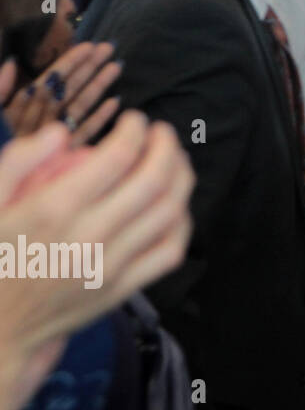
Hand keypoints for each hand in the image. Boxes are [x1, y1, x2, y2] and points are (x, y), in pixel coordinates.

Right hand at [0, 114, 193, 409]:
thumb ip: (17, 162)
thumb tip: (60, 132)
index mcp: (53, 210)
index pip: (116, 158)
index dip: (134, 131)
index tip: (134, 120)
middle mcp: (88, 238)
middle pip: (153, 181)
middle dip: (166, 147)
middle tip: (161, 133)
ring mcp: (111, 267)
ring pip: (169, 213)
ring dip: (181, 178)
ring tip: (174, 160)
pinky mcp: (123, 289)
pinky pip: (170, 251)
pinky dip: (182, 222)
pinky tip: (174, 205)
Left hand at [1, 43, 121, 143]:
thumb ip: (1, 90)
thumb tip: (12, 63)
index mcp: (24, 107)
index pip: (50, 79)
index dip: (69, 62)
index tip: (88, 46)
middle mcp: (43, 117)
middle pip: (70, 89)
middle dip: (89, 67)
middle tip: (108, 48)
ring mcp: (57, 136)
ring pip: (81, 107)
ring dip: (99, 86)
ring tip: (116, 67)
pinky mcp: (67, 153)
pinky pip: (85, 133)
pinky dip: (101, 119)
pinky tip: (114, 102)